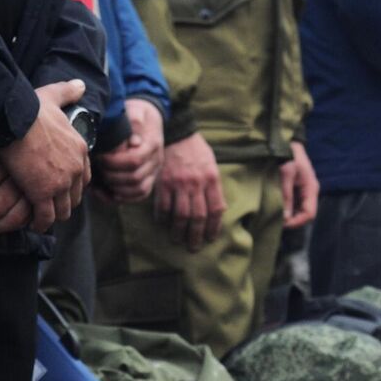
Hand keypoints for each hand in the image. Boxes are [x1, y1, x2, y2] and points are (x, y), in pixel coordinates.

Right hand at [0, 79, 91, 232]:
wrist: (13, 118)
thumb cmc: (29, 107)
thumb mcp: (54, 96)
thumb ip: (68, 91)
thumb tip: (81, 85)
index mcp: (80, 149)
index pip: (85, 176)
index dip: (74, 185)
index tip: (64, 189)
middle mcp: (76, 168)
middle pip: (76, 196)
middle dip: (65, 203)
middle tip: (52, 208)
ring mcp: (61, 183)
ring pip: (63, 210)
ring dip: (54, 216)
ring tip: (43, 219)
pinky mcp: (43, 194)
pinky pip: (46, 217)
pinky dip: (40, 223)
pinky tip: (33, 224)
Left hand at [97, 98, 165, 203]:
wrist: (148, 118)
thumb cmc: (137, 113)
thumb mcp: (136, 110)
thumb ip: (134, 122)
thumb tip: (133, 142)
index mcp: (152, 144)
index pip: (134, 160)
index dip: (114, 162)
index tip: (99, 157)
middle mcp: (156, 161)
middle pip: (135, 178)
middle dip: (112, 176)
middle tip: (97, 169)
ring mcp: (154, 172)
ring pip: (139, 190)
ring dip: (117, 189)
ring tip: (100, 181)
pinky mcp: (150, 179)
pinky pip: (140, 195)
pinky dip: (124, 197)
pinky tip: (108, 193)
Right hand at [153, 132, 226, 250]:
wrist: (177, 133)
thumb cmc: (196, 151)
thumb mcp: (212, 166)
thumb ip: (214, 187)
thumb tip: (217, 211)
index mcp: (211, 179)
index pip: (215, 210)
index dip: (213, 228)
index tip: (210, 238)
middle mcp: (196, 183)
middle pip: (198, 217)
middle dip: (196, 236)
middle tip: (193, 247)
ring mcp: (179, 183)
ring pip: (181, 215)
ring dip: (178, 231)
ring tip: (177, 239)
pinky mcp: (163, 182)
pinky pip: (163, 205)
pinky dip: (163, 217)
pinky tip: (163, 223)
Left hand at [279, 141, 319, 229]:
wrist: (284, 141)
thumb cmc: (288, 155)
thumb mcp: (286, 173)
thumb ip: (286, 195)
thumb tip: (286, 217)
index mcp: (311, 188)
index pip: (309, 214)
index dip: (296, 222)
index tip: (281, 223)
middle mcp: (309, 192)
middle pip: (304, 214)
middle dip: (291, 219)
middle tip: (276, 220)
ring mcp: (303, 190)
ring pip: (298, 210)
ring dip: (288, 214)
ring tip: (275, 214)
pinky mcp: (296, 188)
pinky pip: (293, 204)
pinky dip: (286, 207)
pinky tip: (276, 207)